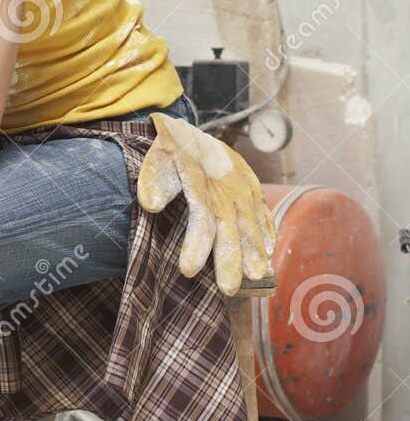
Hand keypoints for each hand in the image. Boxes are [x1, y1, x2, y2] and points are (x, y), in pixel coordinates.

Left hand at [136, 111, 276, 296]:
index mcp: (201, 181)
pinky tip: (269, 254)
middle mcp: (227, 186)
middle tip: (227, 290)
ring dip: (254, 252)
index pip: (201, 217)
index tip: (188, 271)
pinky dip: (267, 233)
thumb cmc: (170, 153)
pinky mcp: (253, 188)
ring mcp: (244, 187)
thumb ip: (152, 181)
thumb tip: (151, 205)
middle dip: (230, 259)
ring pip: (251, 222)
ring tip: (256, 278)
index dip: (196, 244)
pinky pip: (262, 213)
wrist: (191, 130)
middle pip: (230, 227)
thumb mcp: (155, 160)